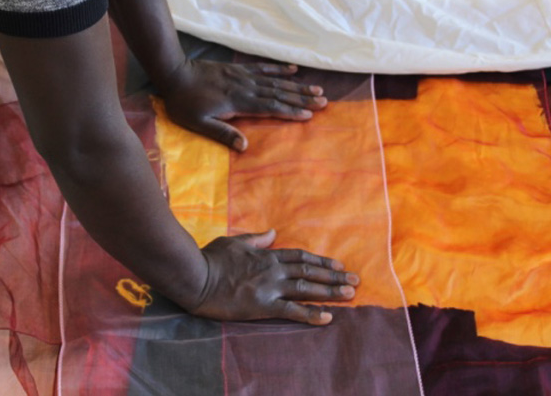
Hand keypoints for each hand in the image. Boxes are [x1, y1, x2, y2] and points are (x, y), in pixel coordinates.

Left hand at [157, 59, 326, 150]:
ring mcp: (243, 76)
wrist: (174, 74)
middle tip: (323, 101)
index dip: (290, 111)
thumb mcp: (199, 124)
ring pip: (275, 81)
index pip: (270, 107)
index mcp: (238, 102)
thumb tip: (245, 147)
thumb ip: (222, 134)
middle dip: (301, 98)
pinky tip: (292, 69)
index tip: (309, 115)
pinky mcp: (238, 69)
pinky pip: (263, 68)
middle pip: (278, 93)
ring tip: (316, 89)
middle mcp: (245, 87)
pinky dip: (279, 69)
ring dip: (296, 85)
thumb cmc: (184, 103)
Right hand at [185, 230, 357, 324]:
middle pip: (309, 271)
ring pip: (306, 288)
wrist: (196, 276)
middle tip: (355, 280)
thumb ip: (256, 239)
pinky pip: (292, 311)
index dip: (320, 261)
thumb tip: (272, 232)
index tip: (338, 265)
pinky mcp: (263, 305)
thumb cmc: (211, 258)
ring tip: (350, 294)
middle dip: (333, 276)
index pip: (300, 256)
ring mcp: (270, 287)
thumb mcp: (234, 242)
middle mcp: (273, 270)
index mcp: (266, 255)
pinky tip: (328, 317)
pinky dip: (311, 314)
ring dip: (330, 291)